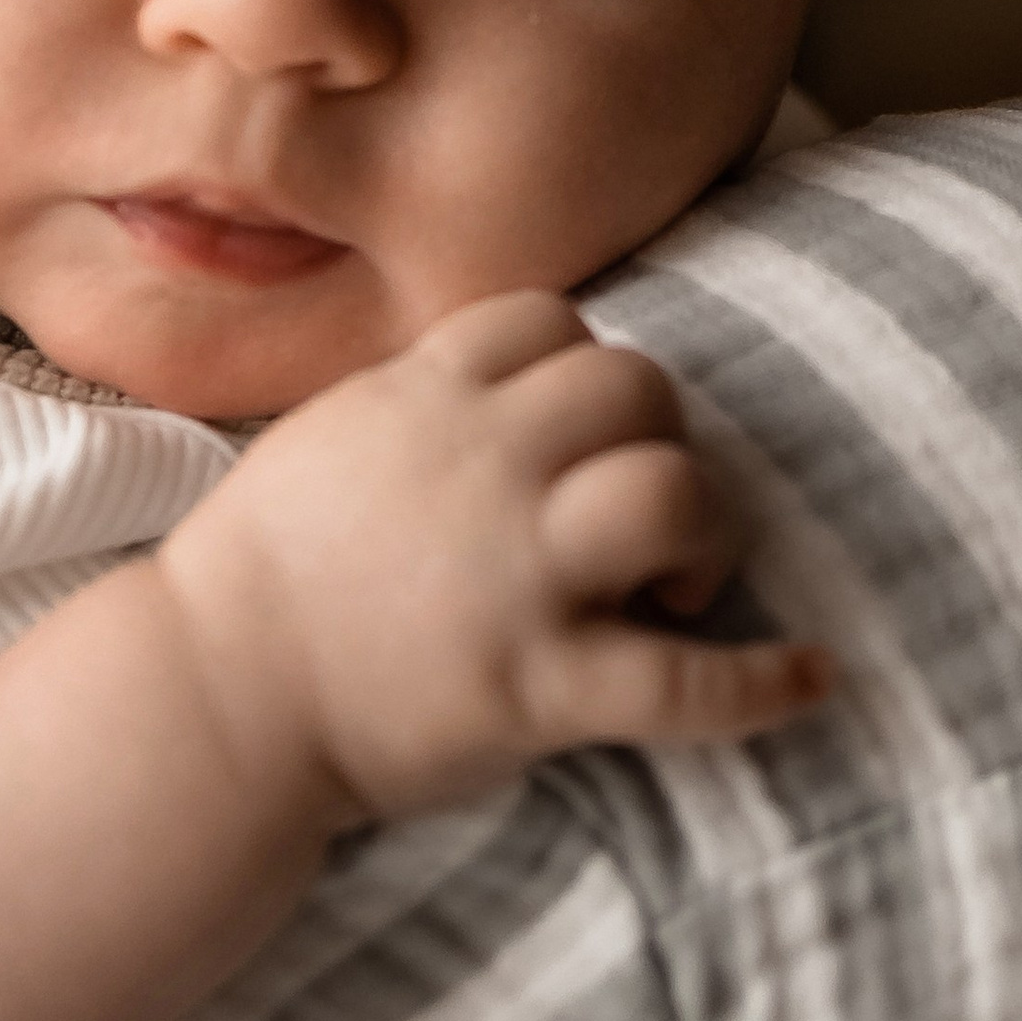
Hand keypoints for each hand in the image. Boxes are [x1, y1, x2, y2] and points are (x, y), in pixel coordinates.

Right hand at [158, 290, 829, 823]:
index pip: (555, 320)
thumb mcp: (336, 435)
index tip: (575, 436)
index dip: (585, 368)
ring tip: (678, 588)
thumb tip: (526, 382)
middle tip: (634, 522)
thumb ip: (430, 397)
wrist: (209, 700)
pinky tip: (813, 677)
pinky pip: (681, 683)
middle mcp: (478, 466)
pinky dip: (762, 682)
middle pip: (636, 388)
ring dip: (703, 532)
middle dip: (657, 440)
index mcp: (425, 399)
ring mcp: (512, 576)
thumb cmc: (266, 573)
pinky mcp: (534, 686)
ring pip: (672, 491)